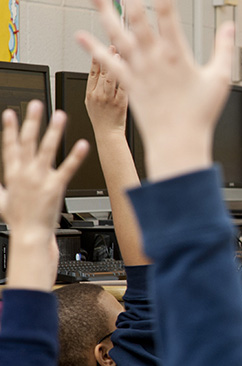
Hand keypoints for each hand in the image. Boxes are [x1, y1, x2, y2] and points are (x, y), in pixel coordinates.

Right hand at [0, 102, 85, 288]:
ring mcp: (41, 178)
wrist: (30, 235)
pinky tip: (82, 144)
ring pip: (48, 149)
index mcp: (12, 175)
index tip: (9, 112)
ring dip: (54, 131)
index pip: (9, 146)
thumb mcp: (0, 201)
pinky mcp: (56, 186)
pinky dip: (76, 156)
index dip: (9, 128)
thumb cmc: (17, 221)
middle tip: (37, 104)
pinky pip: (68, 168)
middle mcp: (25, 173)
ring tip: (61, 115)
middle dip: (32, 121)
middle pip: (28, 141)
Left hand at [76, 0, 233, 181]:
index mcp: (176, 54)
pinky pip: (107, 64)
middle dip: (129, 0)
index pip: (167, 14)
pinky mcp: (128, 85)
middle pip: (137, 19)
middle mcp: (154, 59)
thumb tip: (230, 28)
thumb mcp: (220, 79)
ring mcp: (138, 71)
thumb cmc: (199, 115)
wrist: (178, 141)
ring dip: (105, 15)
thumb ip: (225, 50)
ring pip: (117, 36)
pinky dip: (93, 50)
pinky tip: (81, 37)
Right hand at [85, 47, 127, 136]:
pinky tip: (130, 69)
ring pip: (111, 79)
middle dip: (106, 57)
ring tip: (119, 52)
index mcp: (89, 93)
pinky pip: (124, 88)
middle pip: (101, 73)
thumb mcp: (91, 102)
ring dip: (115, 64)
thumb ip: (95, 86)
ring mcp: (109, 99)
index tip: (99, 47)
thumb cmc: (102, 119)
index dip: (95, 59)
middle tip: (112, 46)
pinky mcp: (121, 104)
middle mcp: (98, 95)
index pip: (91, 72)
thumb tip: (99, 68)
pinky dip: (126, 77)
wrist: (108, 135)